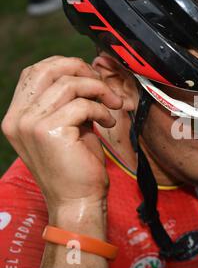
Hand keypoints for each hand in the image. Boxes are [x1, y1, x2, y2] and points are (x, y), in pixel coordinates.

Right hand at [1, 56, 122, 210]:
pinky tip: (108, 121)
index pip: (35, 72)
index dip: (65, 66)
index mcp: (17, 116)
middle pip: (47, 69)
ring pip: (69, 84)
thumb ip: (68, 102)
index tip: (91, 76)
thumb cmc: (77, 167)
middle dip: (81, 69)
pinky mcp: (49, 131)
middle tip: (103, 85)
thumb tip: (86, 76)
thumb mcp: (68, 128)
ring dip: (98, 90)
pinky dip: (101, 109)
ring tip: (112, 106)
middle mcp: (17, 118)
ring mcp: (29, 124)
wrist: (77, 201)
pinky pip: (82, 104)